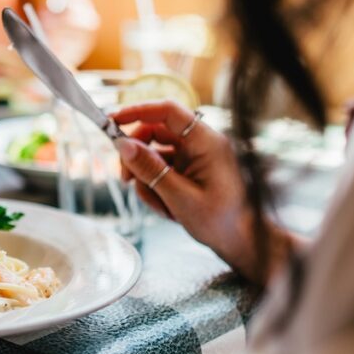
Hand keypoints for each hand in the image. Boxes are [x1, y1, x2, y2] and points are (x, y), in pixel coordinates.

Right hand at [112, 100, 289, 284]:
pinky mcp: (190, 169)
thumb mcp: (180, 198)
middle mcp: (201, 144)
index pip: (168, 111)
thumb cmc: (221, 222)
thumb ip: (151, 170)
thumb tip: (123, 145)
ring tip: (159, 206)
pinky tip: (165, 209)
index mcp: (207, 142)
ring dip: (146, 178)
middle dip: (136, 156)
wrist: (241, 242)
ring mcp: (195, 156)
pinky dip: (156, 186)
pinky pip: (162, 168)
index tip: (112, 121)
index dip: (138, 111)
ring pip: (155, 153)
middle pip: (155, 132)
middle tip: (125, 180)